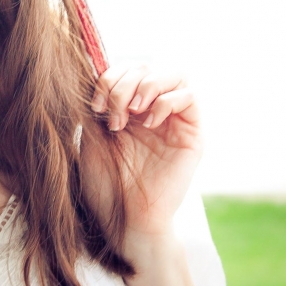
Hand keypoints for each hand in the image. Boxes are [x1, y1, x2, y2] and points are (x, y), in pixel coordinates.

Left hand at [85, 67, 202, 240]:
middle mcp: (152, 109)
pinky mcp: (192, 134)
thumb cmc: (106, 182)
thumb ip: (100, 103)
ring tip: (132, 111)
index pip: (126, 68)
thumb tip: (95, 70)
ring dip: (147, 85)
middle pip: (147, 66)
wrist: (125, 218)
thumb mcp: (93, 135)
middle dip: (124, 83)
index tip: (95, 105)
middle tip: (113, 113)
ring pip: (173, 74)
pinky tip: (149, 123)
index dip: (109, 77)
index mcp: (127, 106)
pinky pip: (189, 98)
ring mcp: (173, 120)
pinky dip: (166, 102)